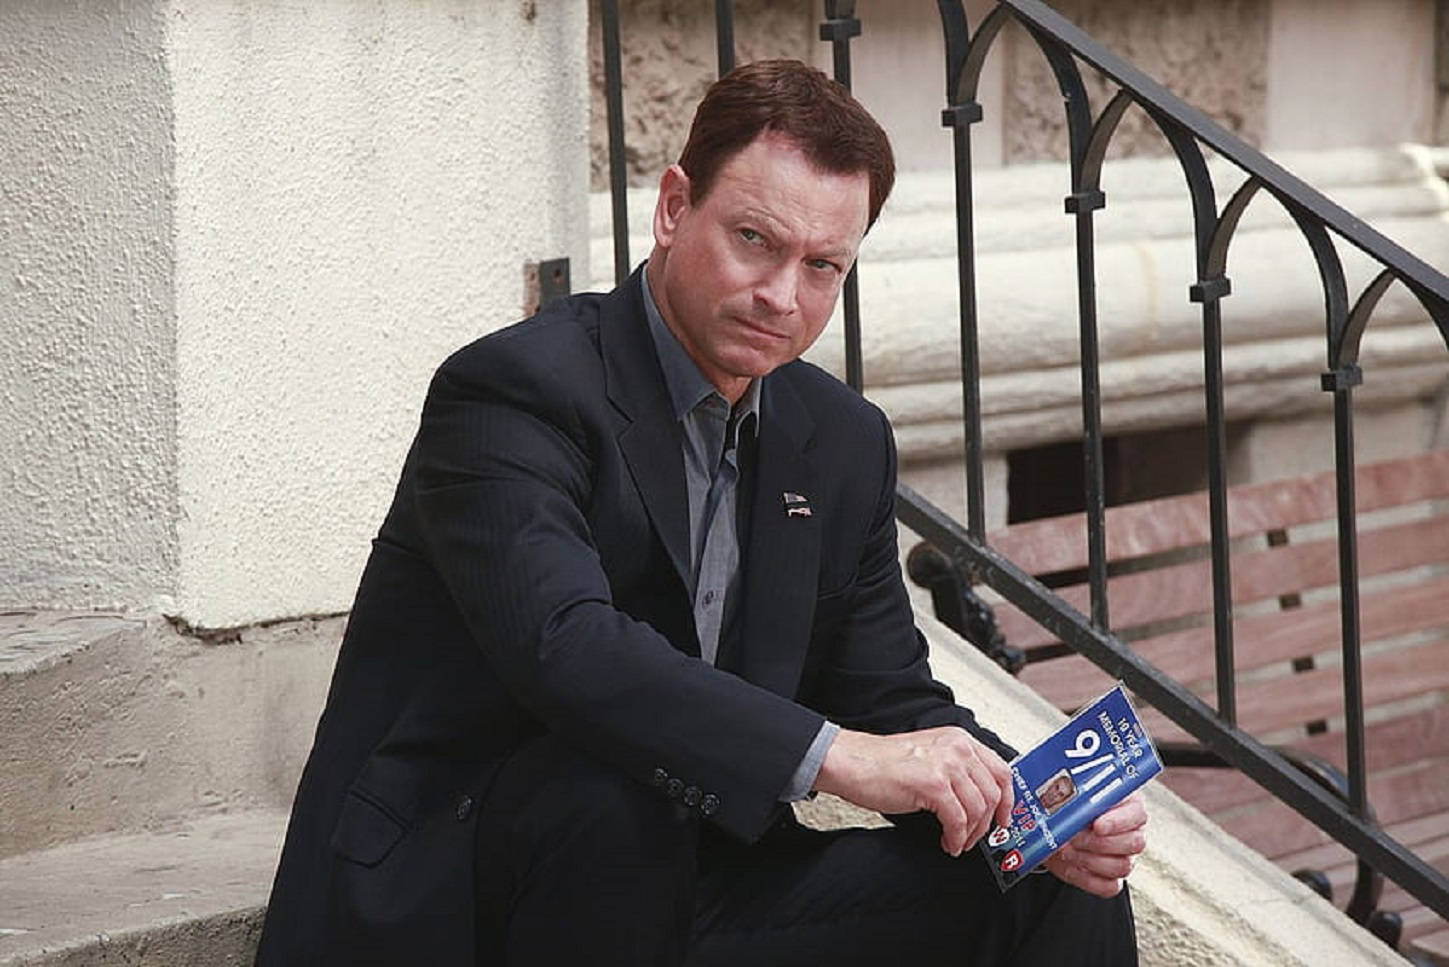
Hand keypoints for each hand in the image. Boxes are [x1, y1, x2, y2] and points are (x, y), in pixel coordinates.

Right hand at [813, 726, 1013, 856]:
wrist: (852, 763)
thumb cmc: (882, 763)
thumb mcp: (929, 755)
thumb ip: (956, 769)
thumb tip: (979, 800)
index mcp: (958, 739)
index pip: (1001, 770)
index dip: (1007, 801)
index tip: (1003, 819)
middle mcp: (957, 747)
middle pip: (994, 793)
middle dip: (988, 823)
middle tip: (976, 839)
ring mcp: (946, 764)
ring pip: (978, 809)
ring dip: (970, 834)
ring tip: (956, 843)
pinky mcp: (933, 785)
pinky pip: (958, 821)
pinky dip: (956, 838)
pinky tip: (946, 843)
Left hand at [1044, 792, 1147, 896]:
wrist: (1051, 828)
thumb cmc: (1066, 806)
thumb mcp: (1072, 794)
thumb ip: (1078, 794)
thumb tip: (1067, 798)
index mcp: (1128, 805)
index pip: (1137, 814)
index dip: (1118, 821)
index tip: (1097, 825)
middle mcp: (1131, 833)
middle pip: (1134, 843)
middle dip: (1099, 842)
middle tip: (1073, 838)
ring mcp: (1124, 858)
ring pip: (1123, 866)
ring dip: (1089, 859)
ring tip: (1065, 849)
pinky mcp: (1110, 879)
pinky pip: (1109, 887)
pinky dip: (1087, 879)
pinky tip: (1070, 865)